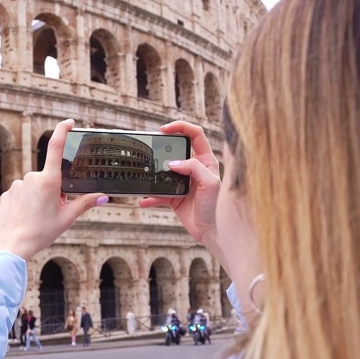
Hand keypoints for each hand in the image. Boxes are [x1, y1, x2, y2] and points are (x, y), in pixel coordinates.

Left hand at [0, 119, 107, 259]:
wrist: (12, 245)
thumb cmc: (41, 232)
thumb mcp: (67, 218)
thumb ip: (85, 203)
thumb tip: (104, 196)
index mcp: (49, 180)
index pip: (55, 146)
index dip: (62, 130)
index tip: (69, 122)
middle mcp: (32, 177)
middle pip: (49, 177)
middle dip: (54, 190)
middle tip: (53, 210)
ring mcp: (18, 184)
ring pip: (34, 186)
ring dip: (39, 197)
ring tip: (38, 217)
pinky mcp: (8, 193)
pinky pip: (22, 194)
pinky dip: (27, 203)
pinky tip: (26, 217)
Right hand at [139, 121, 226, 267]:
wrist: (210, 231)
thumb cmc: (215, 206)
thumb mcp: (209, 183)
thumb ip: (194, 168)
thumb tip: (173, 163)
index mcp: (206, 160)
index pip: (195, 134)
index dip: (180, 127)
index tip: (164, 130)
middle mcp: (194, 168)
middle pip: (176, 149)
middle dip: (162, 148)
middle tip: (152, 148)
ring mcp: (183, 181)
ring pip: (163, 171)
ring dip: (153, 173)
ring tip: (145, 175)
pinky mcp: (174, 196)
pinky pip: (158, 193)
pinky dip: (150, 197)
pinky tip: (144, 200)